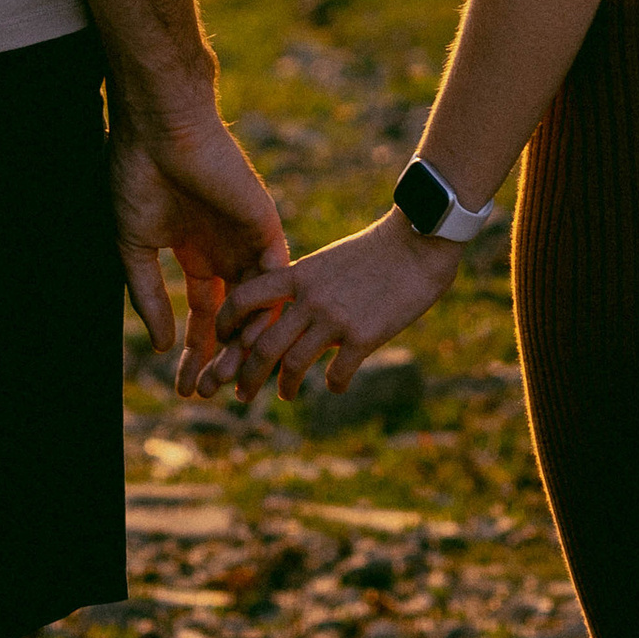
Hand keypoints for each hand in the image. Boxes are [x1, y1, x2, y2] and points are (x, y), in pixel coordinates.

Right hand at [109, 100, 288, 389]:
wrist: (161, 128)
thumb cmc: (139, 175)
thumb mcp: (135, 246)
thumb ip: (149, 296)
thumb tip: (163, 345)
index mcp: (194, 250)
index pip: (202, 312)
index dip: (194, 351)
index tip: (186, 388)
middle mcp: (225, 250)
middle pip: (234, 318)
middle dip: (223, 359)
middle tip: (211, 394)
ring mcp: (247, 240)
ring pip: (257, 307)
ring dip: (246, 345)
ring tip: (230, 381)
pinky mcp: (265, 227)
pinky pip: (276, 280)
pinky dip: (267, 313)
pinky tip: (251, 344)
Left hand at [197, 209, 459, 405]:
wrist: (416, 243)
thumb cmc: (374, 252)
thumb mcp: (328, 262)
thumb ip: (305, 287)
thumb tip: (287, 316)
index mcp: (297, 275)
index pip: (244, 297)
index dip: (226, 323)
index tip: (222, 341)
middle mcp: (309, 298)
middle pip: (262, 345)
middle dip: (246, 375)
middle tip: (240, 393)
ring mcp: (335, 319)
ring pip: (292, 365)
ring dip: (284, 386)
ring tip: (285, 394)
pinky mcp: (363, 337)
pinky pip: (337, 375)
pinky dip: (333, 384)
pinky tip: (336, 384)